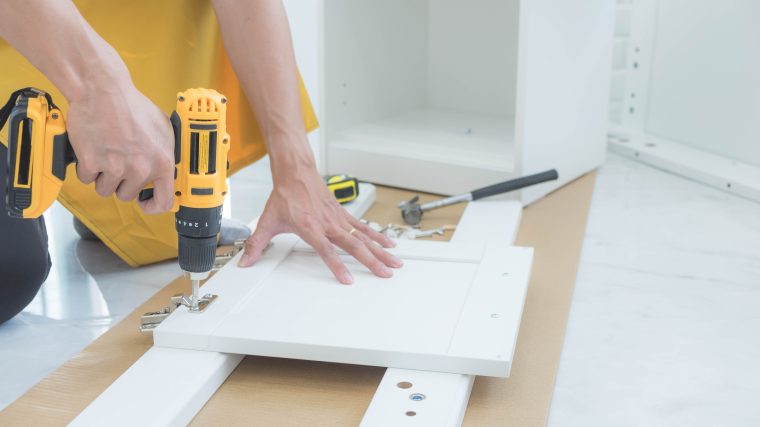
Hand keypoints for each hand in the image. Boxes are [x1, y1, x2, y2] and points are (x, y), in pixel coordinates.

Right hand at [67, 81, 174, 213]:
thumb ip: (165, 153)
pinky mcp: (92, 163)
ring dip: (103, 176)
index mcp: (162, 162)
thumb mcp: (163, 129)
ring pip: (105, 189)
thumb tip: (166, 171)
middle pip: (127, 195)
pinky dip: (86, 168)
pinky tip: (93, 150)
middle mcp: (140, 168)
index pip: (163, 201)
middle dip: (121, 182)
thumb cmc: (132, 106)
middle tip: (118, 161)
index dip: (152, 206)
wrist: (103, 90)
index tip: (144, 203)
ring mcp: (115, 167)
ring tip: (106, 153)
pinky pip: (86, 179)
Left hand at [238, 162, 402, 283]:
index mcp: (311, 227)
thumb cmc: (285, 195)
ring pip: (364, 237)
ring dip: (381, 250)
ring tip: (394, 262)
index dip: (337, 265)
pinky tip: (389, 245)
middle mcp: (328, 223)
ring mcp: (339, 219)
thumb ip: (257, 243)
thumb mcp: (268, 221)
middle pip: (354, 245)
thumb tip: (245, 260)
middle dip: (371, 261)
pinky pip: (364, 228)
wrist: (296, 172)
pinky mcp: (344, 215)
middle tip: (385, 273)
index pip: (326, 250)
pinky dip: (378, 236)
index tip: (348, 279)